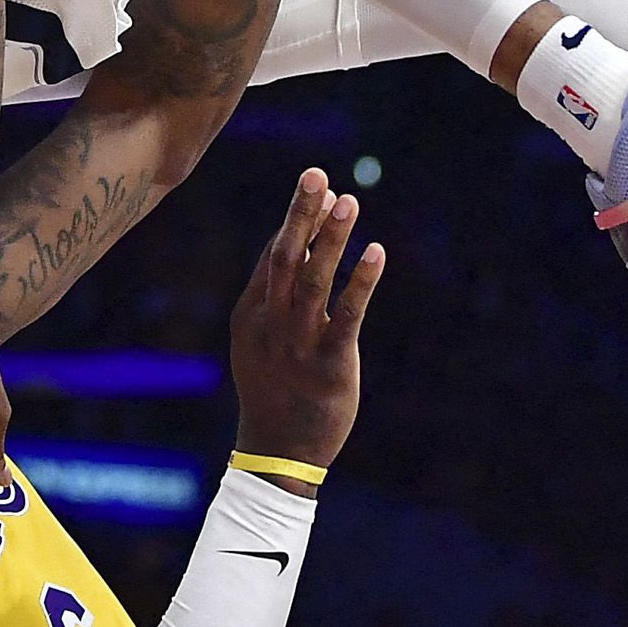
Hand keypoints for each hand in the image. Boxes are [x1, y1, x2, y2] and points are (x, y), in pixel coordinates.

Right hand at [228, 170, 384, 472]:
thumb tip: (295, 248)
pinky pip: (346, 316)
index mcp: (251, 314)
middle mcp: (272, 323)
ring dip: (330, 238)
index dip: (295, 219)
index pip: (273, 256)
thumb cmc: (275, 390)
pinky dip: (361, 281)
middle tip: (316, 173)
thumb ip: (274, 297)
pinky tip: (376, 253)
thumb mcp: (261, 341)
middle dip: (301, 213)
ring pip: (313, 280)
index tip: (317, 186)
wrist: (278, 453)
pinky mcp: (330, 364)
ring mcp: (299, 344)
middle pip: (285, 257)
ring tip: (348, 200)